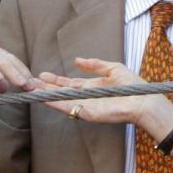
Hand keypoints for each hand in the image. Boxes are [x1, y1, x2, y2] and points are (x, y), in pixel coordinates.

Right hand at [39, 58, 172, 134]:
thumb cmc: (132, 85)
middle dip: (46, 87)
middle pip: (62, 91)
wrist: (142, 100)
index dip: (56, 80)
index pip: (70, 84)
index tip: (43, 74)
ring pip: (60, 99)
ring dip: (45, 94)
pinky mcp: (85, 112)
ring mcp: (84, 105)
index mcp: (92, 87)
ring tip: (30, 88)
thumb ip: (95, 64)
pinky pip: (66, 106)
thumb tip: (77, 60)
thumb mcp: (113, 68)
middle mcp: (86, 97)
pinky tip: (41, 97)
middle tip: (30, 82)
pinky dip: (53, 102)